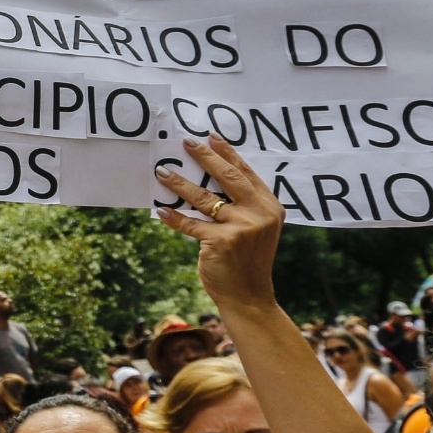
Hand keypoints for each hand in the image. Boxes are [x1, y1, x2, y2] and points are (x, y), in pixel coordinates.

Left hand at [154, 135, 283, 309]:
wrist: (249, 295)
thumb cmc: (247, 259)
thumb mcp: (256, 229)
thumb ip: (244, 205)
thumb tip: (210, 178)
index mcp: (271, 207)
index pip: (245, 173)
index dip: (227, 153)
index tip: (210, 137)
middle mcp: (260, 214)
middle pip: (227, 177)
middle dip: (204, 157)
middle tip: (186, 143)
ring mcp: (242, 228)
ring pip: (204, 198)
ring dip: (179, 183)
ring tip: (162, 172)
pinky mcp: (221, 242)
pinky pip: (191, 224)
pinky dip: (173, 217)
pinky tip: (161, 209)